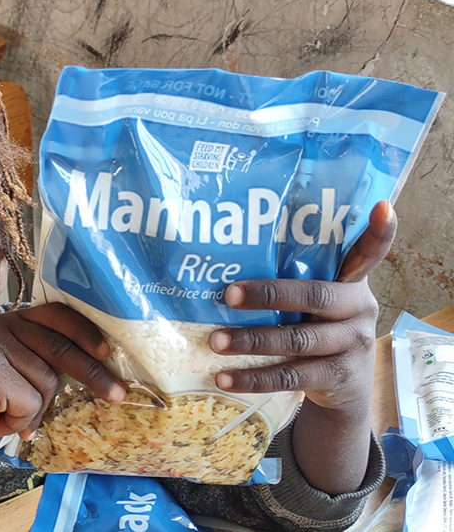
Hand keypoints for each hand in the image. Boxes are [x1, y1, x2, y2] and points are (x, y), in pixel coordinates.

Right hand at [0, 303, 124, 460]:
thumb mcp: (19, 374)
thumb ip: (43, 360)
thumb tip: (98, 363)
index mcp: (9, 321)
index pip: (55, 314)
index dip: (84, 331)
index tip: (107, 352)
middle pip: (58, 347)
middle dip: (92, 373)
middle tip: (118, 394)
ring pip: (46, 381)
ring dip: (35, 409)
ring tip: (11, 414)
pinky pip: (29, 400)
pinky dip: (21, 419)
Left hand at [208, 200, 396, 413]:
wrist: (346, 391)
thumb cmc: (319, 331)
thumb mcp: (317, 306)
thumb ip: (292, 284)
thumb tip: (223, 268)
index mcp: (352, 283)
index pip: (368, 253)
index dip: (378, 232)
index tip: (382, 207)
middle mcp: (359, 310)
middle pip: (314, 296)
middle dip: (267, 295)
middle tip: (228, 295)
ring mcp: (352, 345)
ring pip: (297, 340)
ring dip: (251, 341)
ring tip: (215, 341)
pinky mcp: (338, 378)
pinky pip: (289, 377)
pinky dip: (253, 378)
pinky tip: (224, 378)